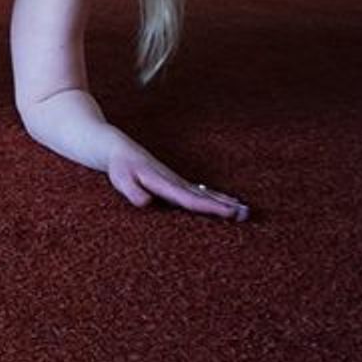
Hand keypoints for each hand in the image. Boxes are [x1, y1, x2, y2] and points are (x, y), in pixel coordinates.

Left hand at [106, 142, 250, 221]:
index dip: (209, 206)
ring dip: (224, 201)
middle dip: (224, 205)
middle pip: (202, 195)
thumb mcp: (120, 178)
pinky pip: (198, 190)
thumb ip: (132, 190)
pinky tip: (228, 201)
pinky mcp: (173, 181)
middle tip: (247, 214)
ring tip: (245, 211)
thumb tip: (145, 203)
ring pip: (204, 192)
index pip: (189, 198)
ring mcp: (175, 180)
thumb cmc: (118, 165)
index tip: (230, 212)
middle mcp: (173, 181)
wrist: (115, 147)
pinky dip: (215, 196)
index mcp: (163, 183)